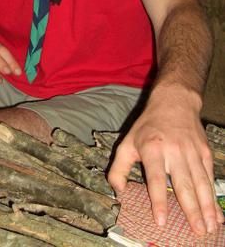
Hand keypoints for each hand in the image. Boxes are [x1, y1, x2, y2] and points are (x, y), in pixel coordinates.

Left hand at [108, 85, 223, 235]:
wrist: (174, 102)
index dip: (159, 200)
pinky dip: (214, 196)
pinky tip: (217, 213)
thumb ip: (118, 168)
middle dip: (191, 210)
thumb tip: (118, 191)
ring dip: (206, 207)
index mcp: (152, 149)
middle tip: (196, 231)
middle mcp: (174, 151)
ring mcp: (192, 152)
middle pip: (184, 184)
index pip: (156, 178)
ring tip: (209, 227)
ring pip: (201, 183)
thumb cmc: (148, 126)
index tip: (161, 220)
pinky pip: (210, 177)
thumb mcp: (127, 142)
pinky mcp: (205, 152)